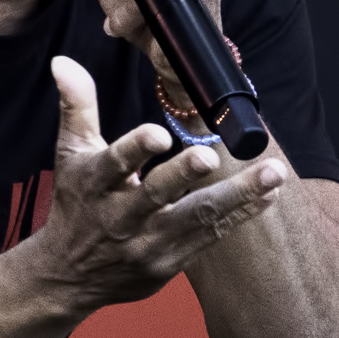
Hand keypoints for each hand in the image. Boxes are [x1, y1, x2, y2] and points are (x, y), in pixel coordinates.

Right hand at [28, 56, 283, 310]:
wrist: (68, 276)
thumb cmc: (77, 203)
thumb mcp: (70, 154)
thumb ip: (77, 107)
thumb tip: (65, 61)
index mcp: (95, 183)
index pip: (114, 163)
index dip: (135, 148)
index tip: (158, 134)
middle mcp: (121, 216)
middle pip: (157, 194)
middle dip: (185, 174)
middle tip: (209, 156)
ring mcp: (147, 243)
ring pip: (196, 218)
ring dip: (238, 195)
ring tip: (273, 173)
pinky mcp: (169, 263)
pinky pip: (210, 236)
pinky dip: (241, 214)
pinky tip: (269, 195)